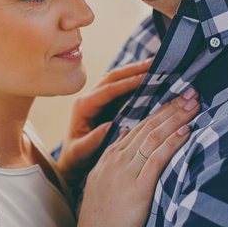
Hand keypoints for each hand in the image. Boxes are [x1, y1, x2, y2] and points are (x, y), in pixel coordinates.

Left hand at [57, 62, 153, 185]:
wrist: (71, 163)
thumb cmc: (75, 159)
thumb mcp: (79, 152)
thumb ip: (91, 140)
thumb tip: (109, 126)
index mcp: (83, 106)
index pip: (108, 90)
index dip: (127, 83)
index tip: (146, 78)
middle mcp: (90, 98)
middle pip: (113, 77)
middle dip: (133, 69)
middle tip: (155, 63)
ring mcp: (98, 99)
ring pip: (118, 79)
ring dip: (135, 71)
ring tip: (155, 65)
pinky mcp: (106, 104)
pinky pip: (122, 88)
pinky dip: (135, 81)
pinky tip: (149, 78)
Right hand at [73, 92, 199, 226]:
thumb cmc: (101, 216)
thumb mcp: (102, 181)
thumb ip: (114, 157)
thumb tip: (125, 133)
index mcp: (111, 157)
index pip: (139, 126)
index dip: (160, 111)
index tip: (177, 97)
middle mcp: (118, 159)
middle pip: (149, 126)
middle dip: (172, 107)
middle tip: (191, 91)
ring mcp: (126, 172)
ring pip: (154, 137)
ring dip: (176, 118)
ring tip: (194, 104)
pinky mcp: (138, 188)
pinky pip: (157, 159)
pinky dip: (172, 142)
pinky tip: (186, 131)